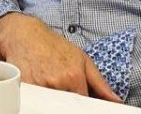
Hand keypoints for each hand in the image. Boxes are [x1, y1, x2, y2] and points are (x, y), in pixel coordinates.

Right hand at [0, 13, 120, 101]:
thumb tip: (116, 100)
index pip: (84, 104)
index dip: (84, 105)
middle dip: (69, 103)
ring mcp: (39, 86)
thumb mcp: (82, 59)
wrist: (24, 35)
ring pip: (53, 105)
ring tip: (52, 84)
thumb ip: (100, 83)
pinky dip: (40, 98)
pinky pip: (37, 101)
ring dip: (54, 100)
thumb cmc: (54, 46)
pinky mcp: (25, 88)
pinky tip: (40, 85)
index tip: (83, 103)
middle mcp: (57, 83)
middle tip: (65, 90)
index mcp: (73, 76)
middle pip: (68, 106)